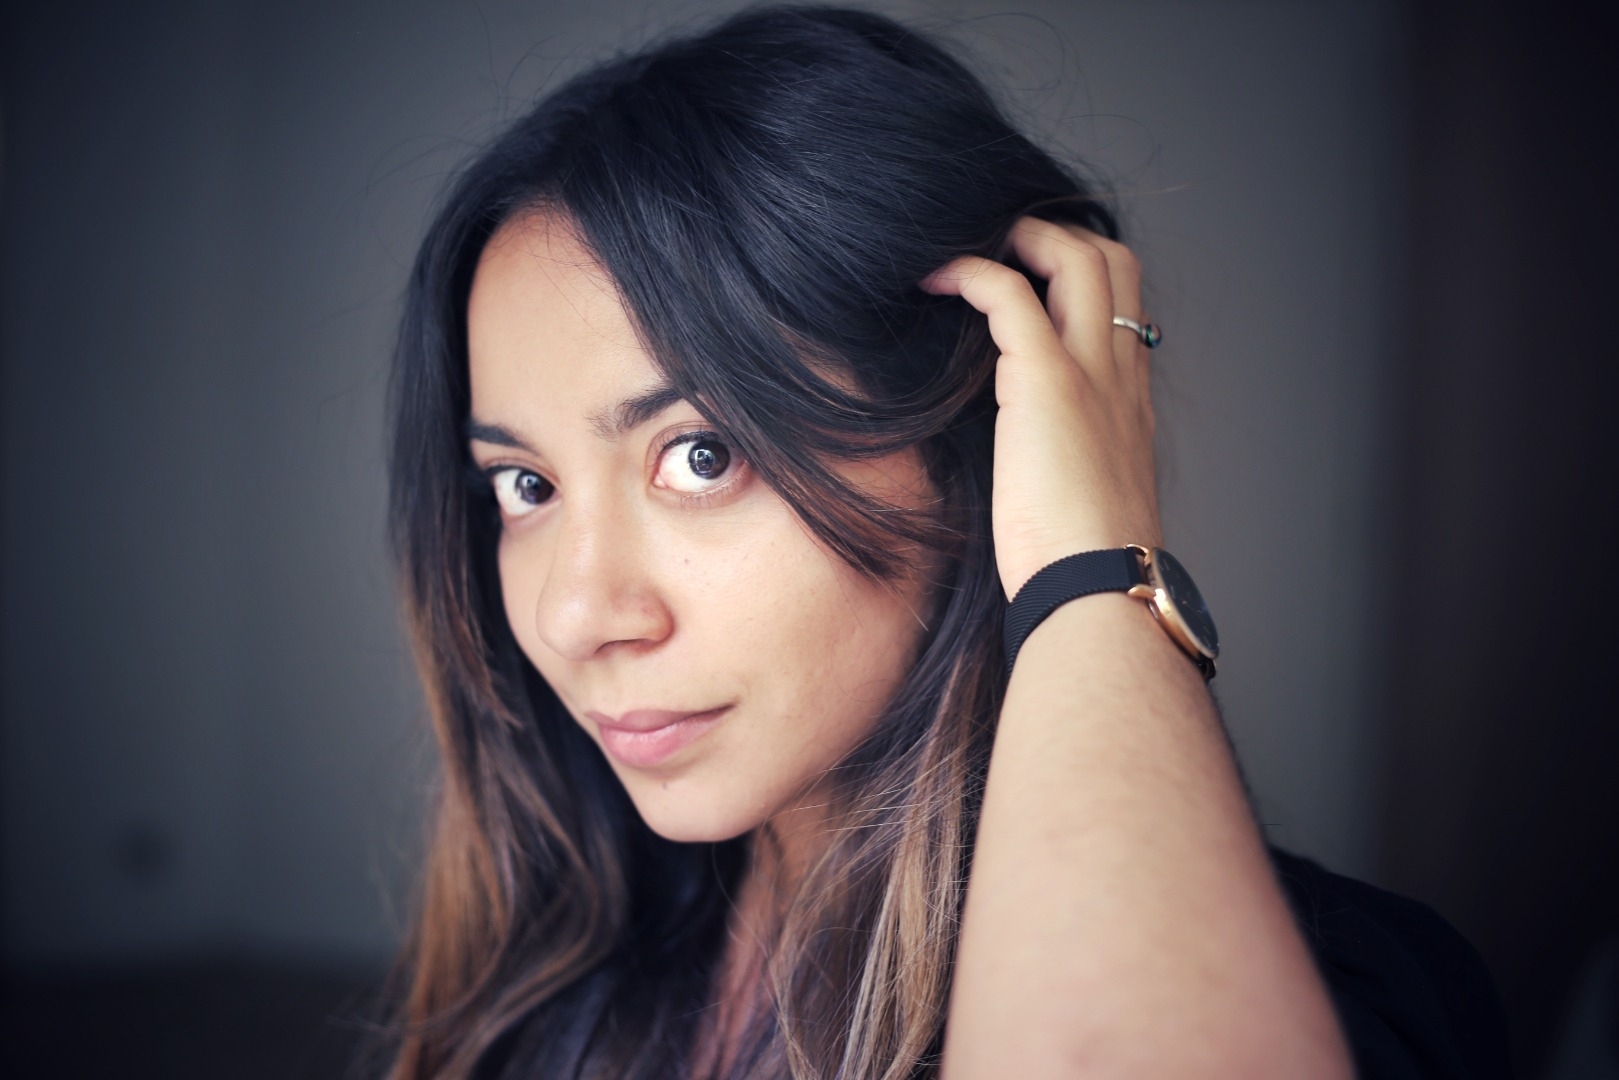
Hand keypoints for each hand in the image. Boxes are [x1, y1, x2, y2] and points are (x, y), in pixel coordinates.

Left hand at [920, 217, 1161, 600]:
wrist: (1099, 593)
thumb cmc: (1082, 568)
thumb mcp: (1084, 501)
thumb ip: (1064, 465)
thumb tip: (1023, 468)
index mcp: (1131, 404)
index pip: (1124, 309)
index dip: (1083, 280)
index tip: (1032, 284)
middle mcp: (1121, 376)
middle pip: (1114, 261)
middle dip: (1059, 235)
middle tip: (1002, 246)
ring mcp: (1090, 372)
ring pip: (1076, 256)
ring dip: (1020, 236)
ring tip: (965, 247)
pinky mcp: (1046, 381)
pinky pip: (1008, 293)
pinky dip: (971, 272)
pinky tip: (935, 280)